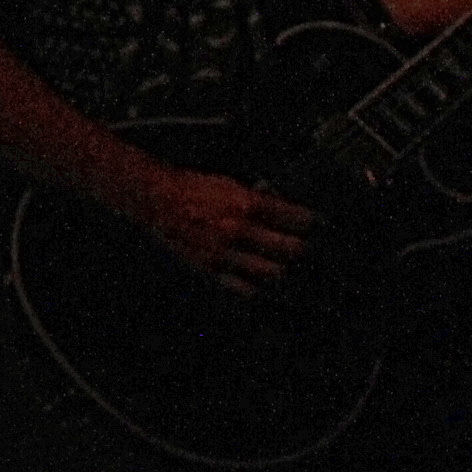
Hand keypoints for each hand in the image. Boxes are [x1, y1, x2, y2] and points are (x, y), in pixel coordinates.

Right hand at [130, 166, 313, 293]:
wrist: (156, 199)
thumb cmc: (192, 188)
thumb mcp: (229, 184)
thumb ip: (257, 200)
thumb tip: (283, 210)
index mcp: (246, 203)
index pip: (296, 218)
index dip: (311, 222)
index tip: (315, 225)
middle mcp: (239, 229)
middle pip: (291, 249)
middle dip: (303, 249)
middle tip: (305, 248)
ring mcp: (226, 251)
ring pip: (273, 272)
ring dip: (282, 270)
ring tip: (284, 267)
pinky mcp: (211, 267)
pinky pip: (244, 287)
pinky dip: (257, 287)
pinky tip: (260, 283)